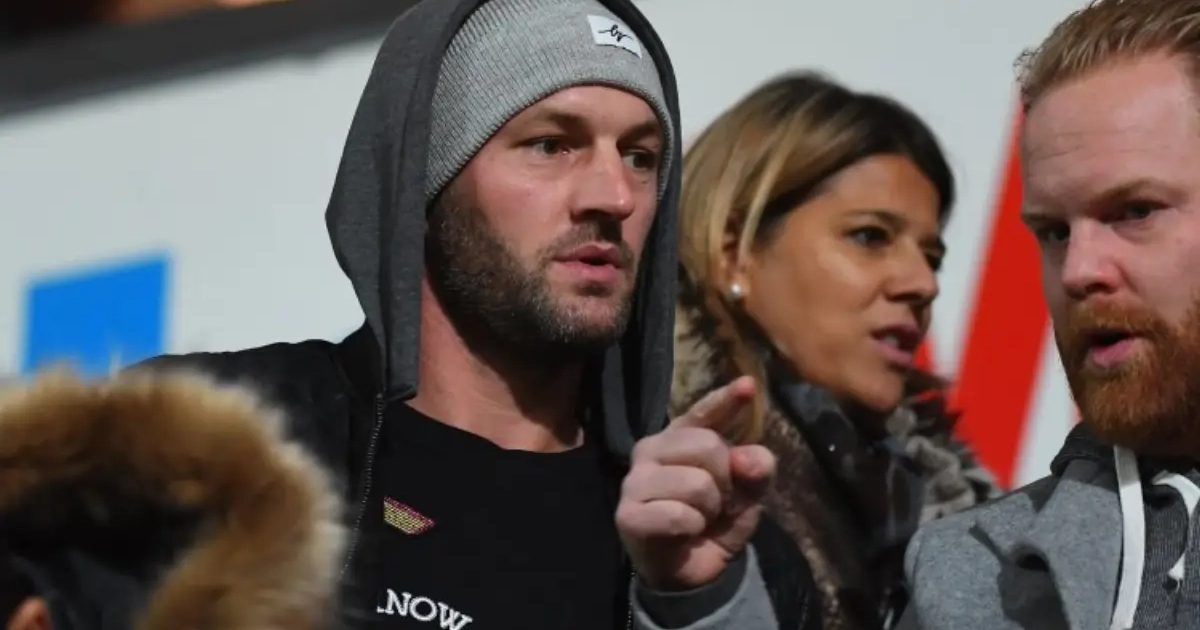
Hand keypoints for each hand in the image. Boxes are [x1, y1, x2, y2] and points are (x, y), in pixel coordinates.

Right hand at [615, 376, 775, 589]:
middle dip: (724, 480)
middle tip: (714, 502)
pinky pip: (679, 514)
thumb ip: (755, 472)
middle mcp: (652, 449)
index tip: (749, 385)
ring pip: (696, 483)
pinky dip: (692, 528)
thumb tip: (752, 458)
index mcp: (680, 437)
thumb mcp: (746, 497)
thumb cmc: (713, 523)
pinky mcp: (628, 514)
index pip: (704, 413)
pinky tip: (683, 533)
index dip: (726, 400)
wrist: (687, 573)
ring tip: (697, 519)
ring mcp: (635, 480)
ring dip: (709, 510)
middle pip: (707, 445)